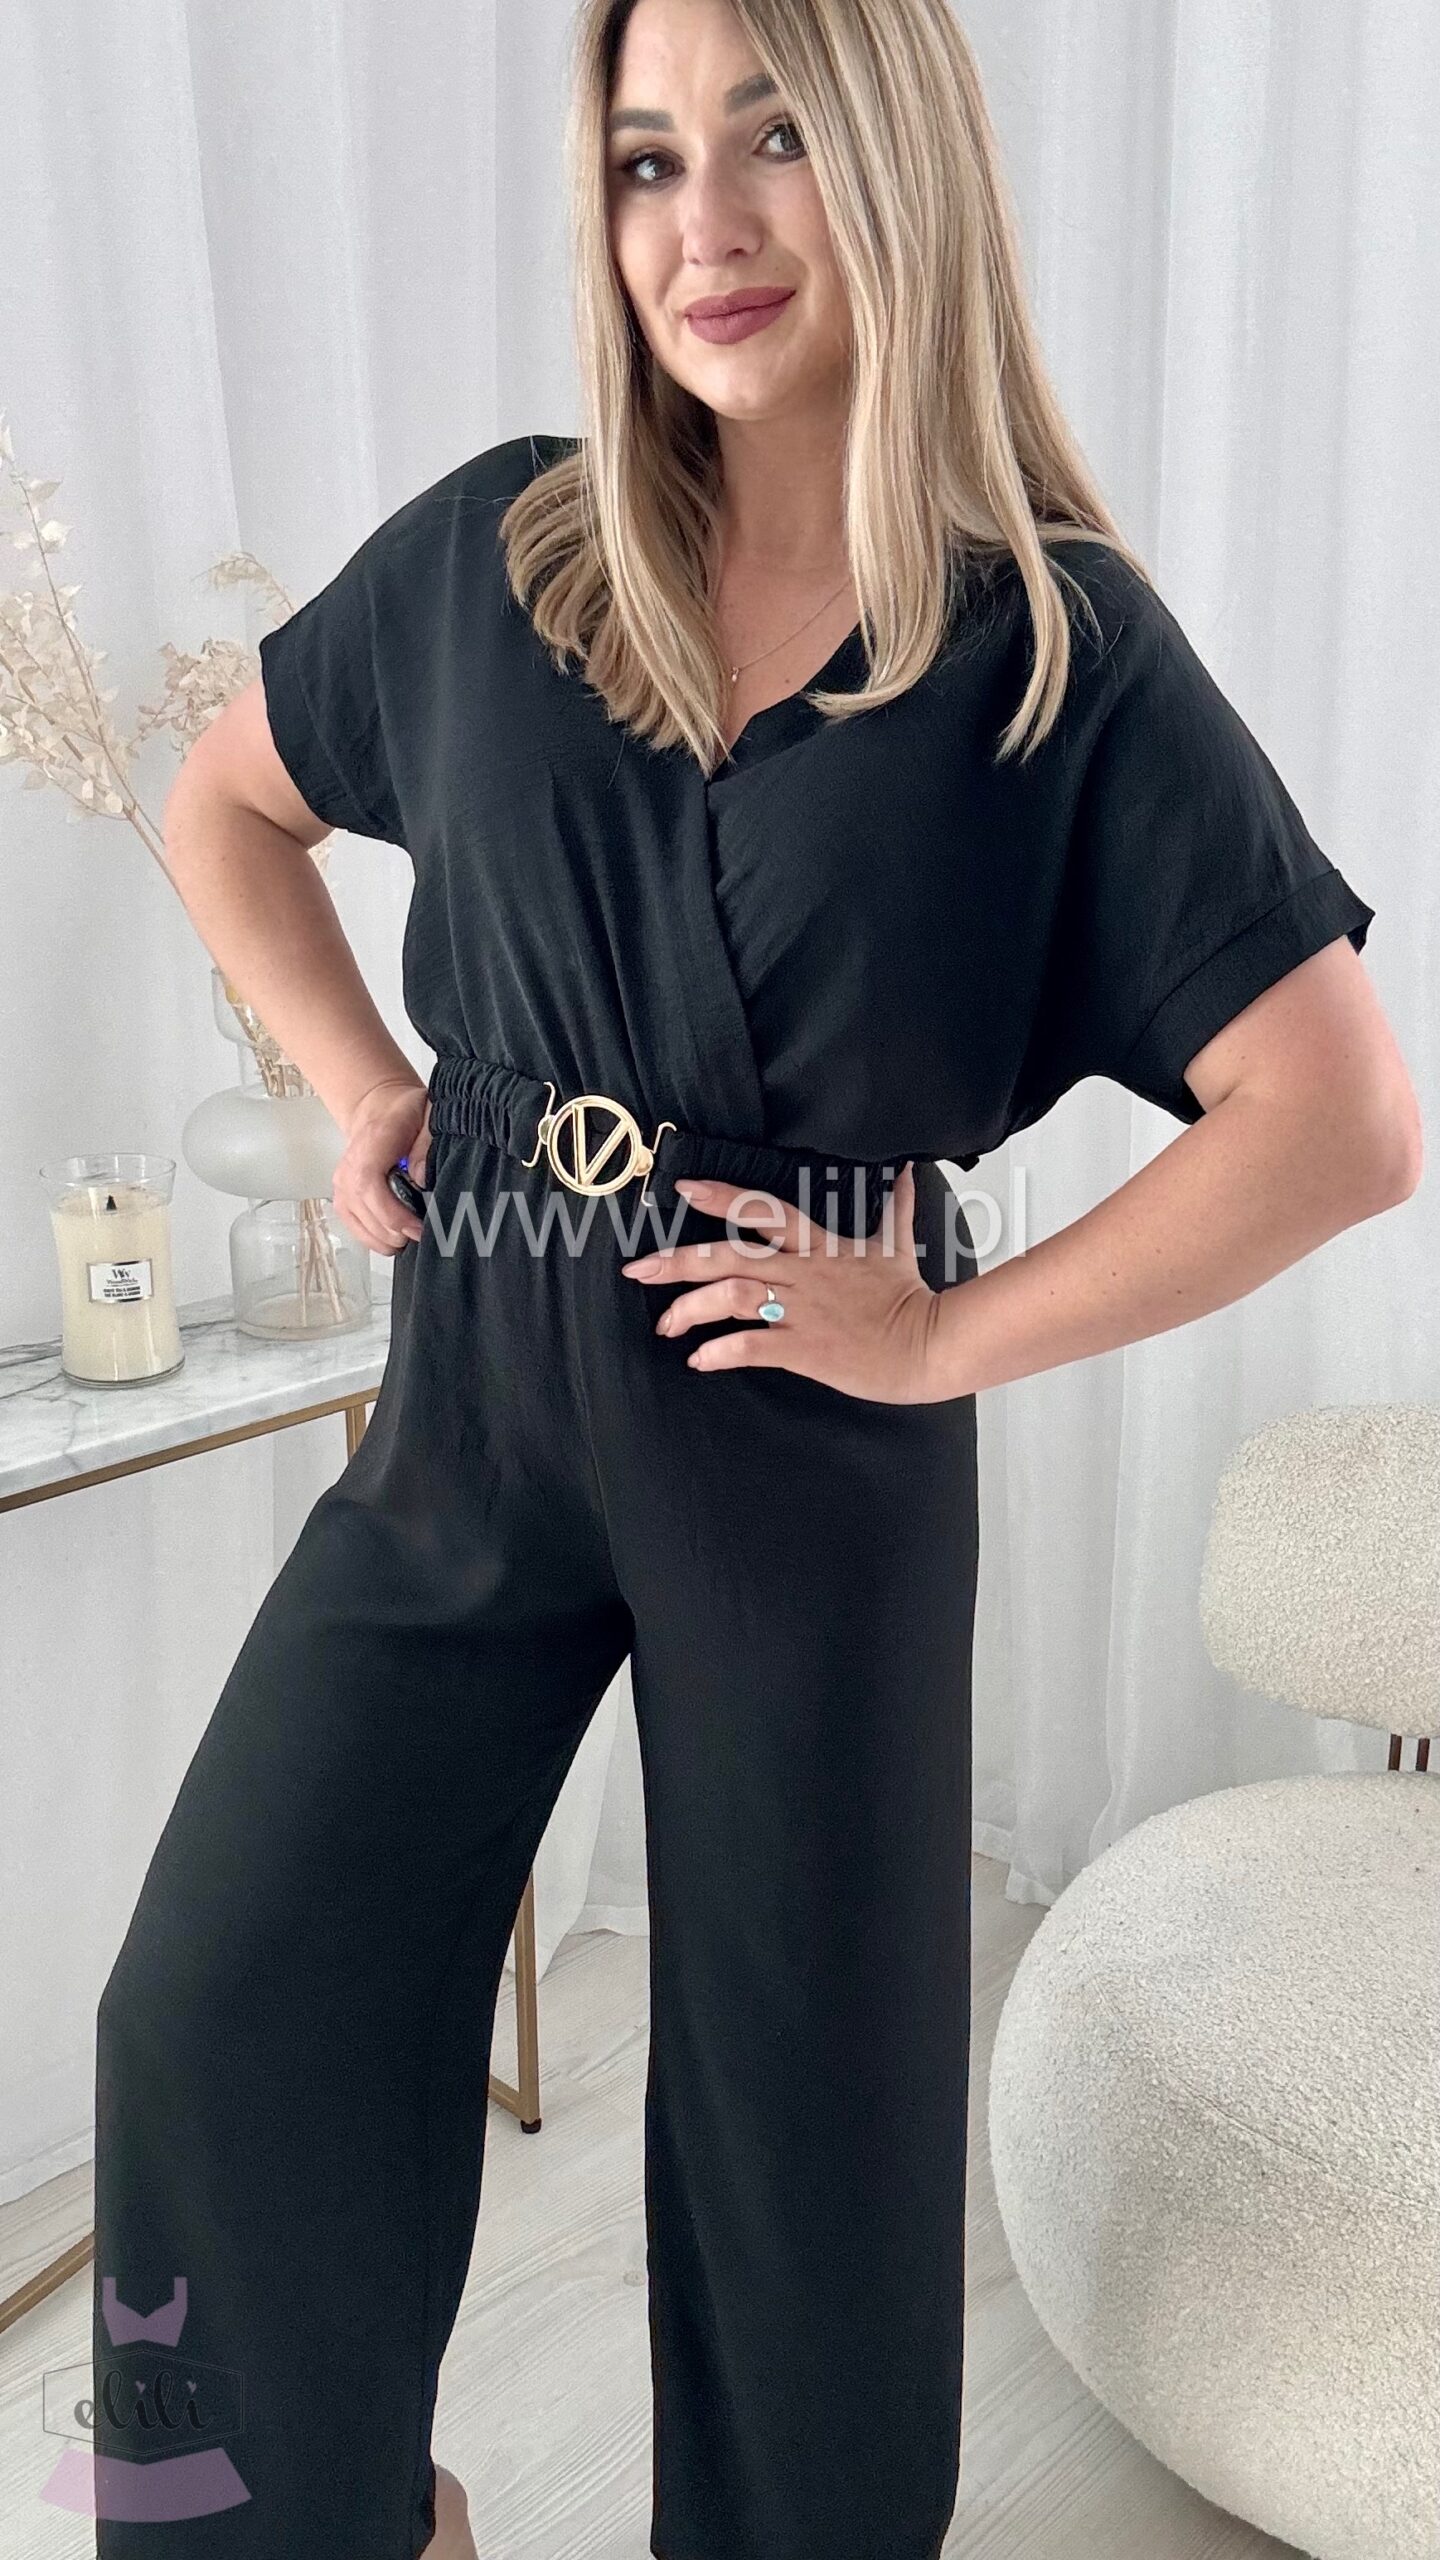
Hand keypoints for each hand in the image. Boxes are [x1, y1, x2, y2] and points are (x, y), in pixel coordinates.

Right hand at [333, 1074, 430, 1255]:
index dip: (391, 1212)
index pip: (367, 1182)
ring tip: (410, 1235)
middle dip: (394, 1231)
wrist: (380, 1110)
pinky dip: (374, 1239)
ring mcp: (343, 1182)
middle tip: (421, 1234)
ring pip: (357, 1222)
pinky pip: (353, 1226)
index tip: (415, 1227)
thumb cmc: (405, 1114)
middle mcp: (351, 1163)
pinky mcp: (343, 1197)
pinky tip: (394, 1237)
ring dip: (386, 1238)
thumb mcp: (429, 1115)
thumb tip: (420, 1176)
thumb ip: (427, 1143)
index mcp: (373, 1140)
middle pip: (363, 1208)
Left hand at [620, 1161, 945, 1402]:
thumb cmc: (909, 1296)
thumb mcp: (897, 1245)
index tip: (683, 1188)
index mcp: (819, 1245)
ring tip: (665, 1326)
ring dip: (691, 1311)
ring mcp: (801, 1310)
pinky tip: (700, 1360)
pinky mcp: (804, 1348)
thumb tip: (907, 1171)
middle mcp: (802, 1272)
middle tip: (638, 1269)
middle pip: (729, 1256)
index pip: (763, 1210)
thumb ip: (894, 1207)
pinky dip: (720, 1353)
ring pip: (732, 1298)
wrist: (929, 1343)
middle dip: (678, 1261)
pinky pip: (751, 1347)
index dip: (721, 1196)